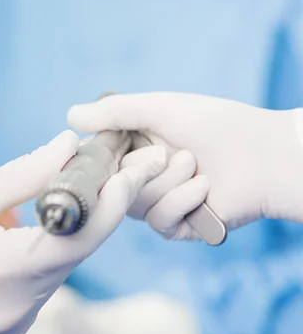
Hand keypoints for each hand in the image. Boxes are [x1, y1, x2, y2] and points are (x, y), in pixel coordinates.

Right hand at [0, 131, 165, 333]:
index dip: (115, 199)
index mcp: (5, 274)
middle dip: (88, 208)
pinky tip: (20, 232)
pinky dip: (43, 252)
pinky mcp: (11, 327)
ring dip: (62, 230)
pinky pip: (44, 281)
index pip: (83, 235)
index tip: (137, 169)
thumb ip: (29, 172)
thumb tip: (71, 145)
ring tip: (31, 205)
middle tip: (97, 170)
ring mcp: (15, 324)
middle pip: (75, 248)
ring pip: (62, 264)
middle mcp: (18, 309)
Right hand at [68, 93, 302, 237]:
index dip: (97, 158)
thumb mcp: (159, 108)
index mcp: (136, 147)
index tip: (102, 152)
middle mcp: (143, 175)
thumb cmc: (215, 124)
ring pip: (134, 203)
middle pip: (111, 184)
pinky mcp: (177, 225)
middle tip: (171, 152)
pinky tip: (205, 187)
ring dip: (168, 180)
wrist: (262, 154)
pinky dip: (183, 199)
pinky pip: (159, 220)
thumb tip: (70, 114)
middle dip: (142, 167)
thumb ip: (114, 112)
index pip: (98, 159)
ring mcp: (159, 201)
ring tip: (196, 164)